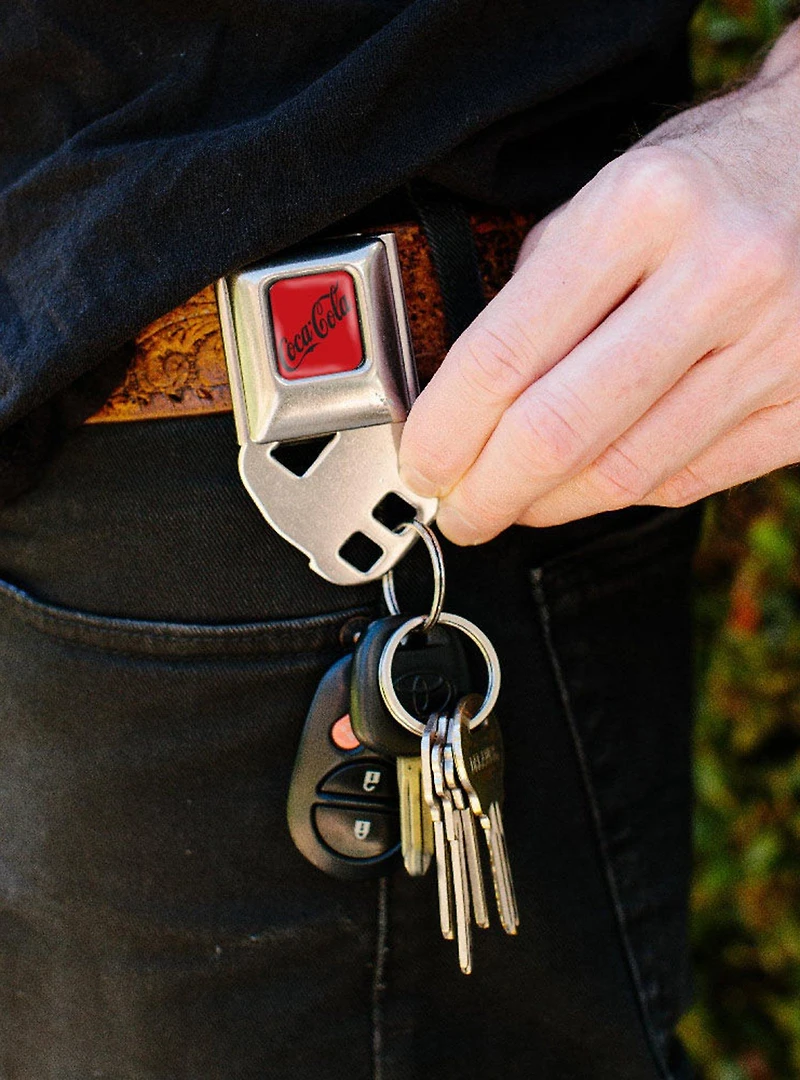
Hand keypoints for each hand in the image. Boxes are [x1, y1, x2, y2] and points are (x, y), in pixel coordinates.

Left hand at [399, 23, 799, 543]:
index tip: (420, 464)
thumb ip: (539, 293)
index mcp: (642, 209)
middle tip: (456, 510)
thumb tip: (467, 404)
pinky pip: (686, 480)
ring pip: (623, 473)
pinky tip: (584, 487)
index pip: (504, 354)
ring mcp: (773, 345)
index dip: (444, 430)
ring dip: (547, 505)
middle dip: (485, 492)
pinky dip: (618, 495)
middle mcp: (718, 276)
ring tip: (513, 502)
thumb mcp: (607, 196)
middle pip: (559, 432)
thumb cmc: (707, 180)